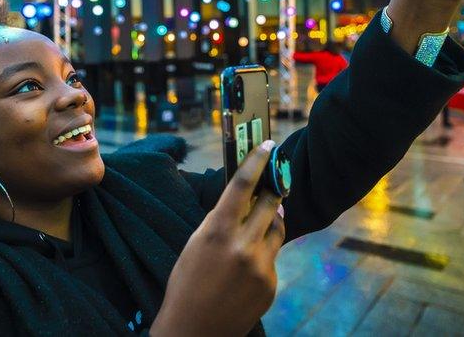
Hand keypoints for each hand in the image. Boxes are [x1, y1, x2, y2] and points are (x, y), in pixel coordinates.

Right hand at [151, 141, 284, 336]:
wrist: (193, 332)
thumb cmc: (186, 284)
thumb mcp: (195, 244)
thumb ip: (219, 221)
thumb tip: (244, 201)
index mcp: (217, 231)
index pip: (242, 185)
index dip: (257, 161)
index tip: (269, 146)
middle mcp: (242, 246)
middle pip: (269, 203)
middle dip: (272, 190)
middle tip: (275, 180)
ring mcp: (260, 267)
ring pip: (277, 228)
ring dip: (271, 221)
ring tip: (259, 223)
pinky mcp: (271, 284)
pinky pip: (273, 258)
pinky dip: (263, 255)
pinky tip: (245, 269)